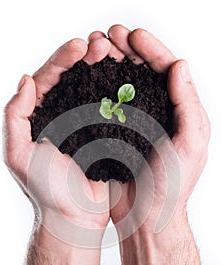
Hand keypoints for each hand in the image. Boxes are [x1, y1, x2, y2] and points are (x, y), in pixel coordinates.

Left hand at [4, 37, 113, 245]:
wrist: (75, 216)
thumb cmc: (46, 191)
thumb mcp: (17, 154)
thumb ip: (14, 117)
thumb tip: (26, 80)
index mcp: (38, 117)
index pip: (47, 79)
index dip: (62, 59)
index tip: (79, 47)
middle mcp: (60, 116)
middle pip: (72, 78)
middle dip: (85, 57)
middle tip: (101, 44)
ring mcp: (84, 124)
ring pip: (93, 88)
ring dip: (103, 69)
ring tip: (114, 54)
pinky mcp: (104, 135)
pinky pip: (110, 108)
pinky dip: (117, 91)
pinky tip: (126, 79)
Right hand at [106, 25, 209, 238]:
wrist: (146, 216)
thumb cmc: (171, 185)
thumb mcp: (190, 144)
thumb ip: (188, 104)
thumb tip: (180, 65)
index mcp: (179, 112)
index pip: (167, 70)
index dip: (150, 49)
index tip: (132, 35)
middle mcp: (157, 113)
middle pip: (143, 71)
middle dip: (127, 50)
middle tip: (109, 35)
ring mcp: (135, 123)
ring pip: (123, 84)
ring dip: (111, 64)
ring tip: (96, 49)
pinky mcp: (115, 135)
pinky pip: (107, 105)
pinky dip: (98, 89)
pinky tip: (88, 77)